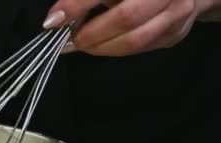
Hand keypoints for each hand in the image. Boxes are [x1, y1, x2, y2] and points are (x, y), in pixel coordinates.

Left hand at [43, 0, 217, 55]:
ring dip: (100, 47)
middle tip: (70, 39)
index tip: (53, 20)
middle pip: (126, 17)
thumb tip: (58, 16)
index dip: (77, 5)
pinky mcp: (175, 34)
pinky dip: (114, 49)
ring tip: (80, 44)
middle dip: (91, 33)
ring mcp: (177, 13)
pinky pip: (140, 49)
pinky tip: (99, 45)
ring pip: (134, 40)